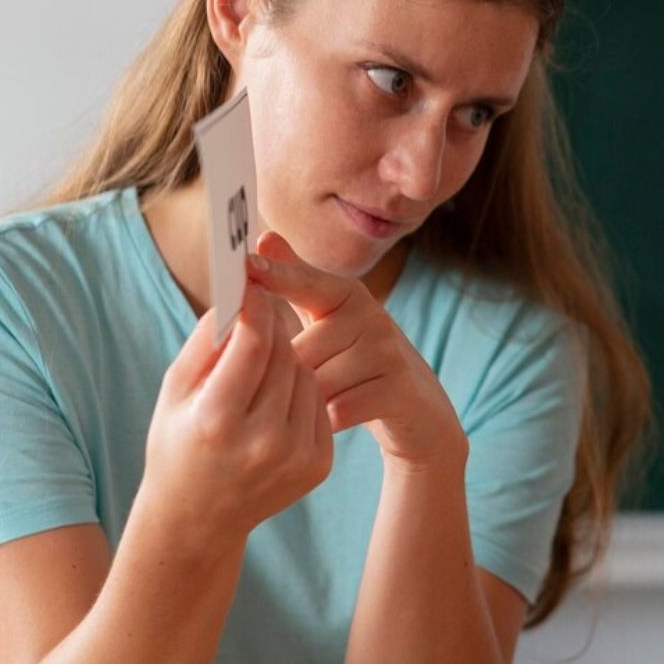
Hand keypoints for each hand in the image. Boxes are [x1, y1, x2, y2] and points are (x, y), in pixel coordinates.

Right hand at [142, 287, 333, 546]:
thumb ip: (207, 339)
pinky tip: (274, 399)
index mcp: (219, 419)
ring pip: (307, 375)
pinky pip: (318, 403)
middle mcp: (263, 441)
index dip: (255, 306)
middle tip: (257, 316)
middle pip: (285, 355)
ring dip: (288, 359)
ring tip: (259, 367)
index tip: (251, 285)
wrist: (197, 517)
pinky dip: (300, 390)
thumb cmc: (177, 444)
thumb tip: (241, 292)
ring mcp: (296, 456)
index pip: (255, 342)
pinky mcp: (319, 464)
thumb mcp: (174, 390)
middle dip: (272, 329)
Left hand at [245, 232, 466, 471]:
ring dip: (306, 403)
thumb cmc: (357, 361)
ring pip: (318, 383)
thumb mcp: (328, 318)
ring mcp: (388, 352)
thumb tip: (265, 237)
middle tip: (280, 393)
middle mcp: (371, 316)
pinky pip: (341, 409)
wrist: (417, 408)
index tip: (246, 265)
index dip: (276, 276)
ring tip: (308, 410)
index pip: (305, 283)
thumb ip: (296, 281)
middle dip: (284, 378)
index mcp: (347, 294)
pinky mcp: (399, 389)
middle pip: (300, 350)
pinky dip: (327, 422)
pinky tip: (326, 425)